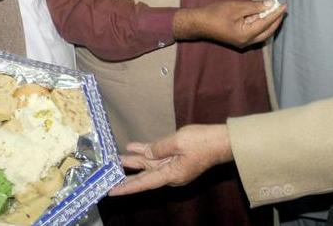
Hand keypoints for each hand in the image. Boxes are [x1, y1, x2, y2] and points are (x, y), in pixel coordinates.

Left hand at [112, 124, 232, 195]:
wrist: (223, 140)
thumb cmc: (203, 142)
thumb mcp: (177, 142)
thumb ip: (158, 148)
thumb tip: (146, 153)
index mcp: (171, 174)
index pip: (144, 183)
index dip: (127, 187)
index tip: (112, 191)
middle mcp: (171, 174)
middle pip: (145, 175)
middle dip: (127, 174)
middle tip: (109, 175)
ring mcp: (174, 166)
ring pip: (150, 164)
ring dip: (135, 160)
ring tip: (117, 158)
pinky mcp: (177, 157)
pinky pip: (158, 156)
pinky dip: (146, 151)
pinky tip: (134, 147)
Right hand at [173, 0, 285, 47]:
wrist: (198, 23)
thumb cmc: (215, 14)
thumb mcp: (236, 7)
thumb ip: (255, 6)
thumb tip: (270, 4)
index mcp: (246, 35)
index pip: (267, 23)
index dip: (276, 13)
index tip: (284, 4)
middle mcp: (247, 42)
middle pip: (267, 32)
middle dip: (276, 20)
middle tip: (282, 8)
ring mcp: (243, 42)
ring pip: (262, 33)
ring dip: (269, 22)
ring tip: (274, 10)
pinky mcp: (239, 39)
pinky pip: (255, 32)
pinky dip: (260, 24)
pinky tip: (262, 15)